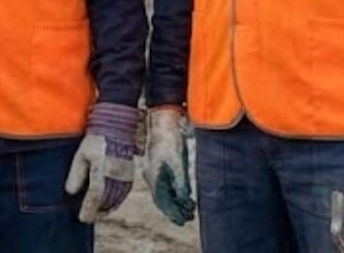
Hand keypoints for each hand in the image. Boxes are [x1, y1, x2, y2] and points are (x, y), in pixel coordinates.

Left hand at [63, 102, 138, 223]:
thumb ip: (76, 174)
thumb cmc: (96, 140)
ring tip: (96, 212)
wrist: (117, 127)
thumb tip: (70, 192)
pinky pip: (122, 193)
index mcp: (102, 171)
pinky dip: (115, 201)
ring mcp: (124, 177)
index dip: (88, 209)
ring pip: (116, 199)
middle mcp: (115, 177)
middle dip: (97, 211)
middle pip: (106, 201)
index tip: (82, 218)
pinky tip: (109, 202)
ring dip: (106, 208)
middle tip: (87, 216)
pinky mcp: (130, 175)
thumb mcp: (81, 154)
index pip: (95, 197)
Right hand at [144, 106, 194, 225]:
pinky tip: (185, 195)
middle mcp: (153, 176)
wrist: (164, 121)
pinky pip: (167, 184)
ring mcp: (156, 170)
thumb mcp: (177, 163)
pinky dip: (176, 192)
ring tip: (190, 208)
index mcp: (154, 176)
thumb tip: (184, 200)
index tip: (183, 221)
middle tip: (189, 217)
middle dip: (176, 209)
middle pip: (163, 199)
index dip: (173, 213)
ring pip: (166, 192)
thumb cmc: (170, 141)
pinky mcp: (161, 166)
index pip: (162, 202)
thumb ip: (180, 183)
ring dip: (177, 202)